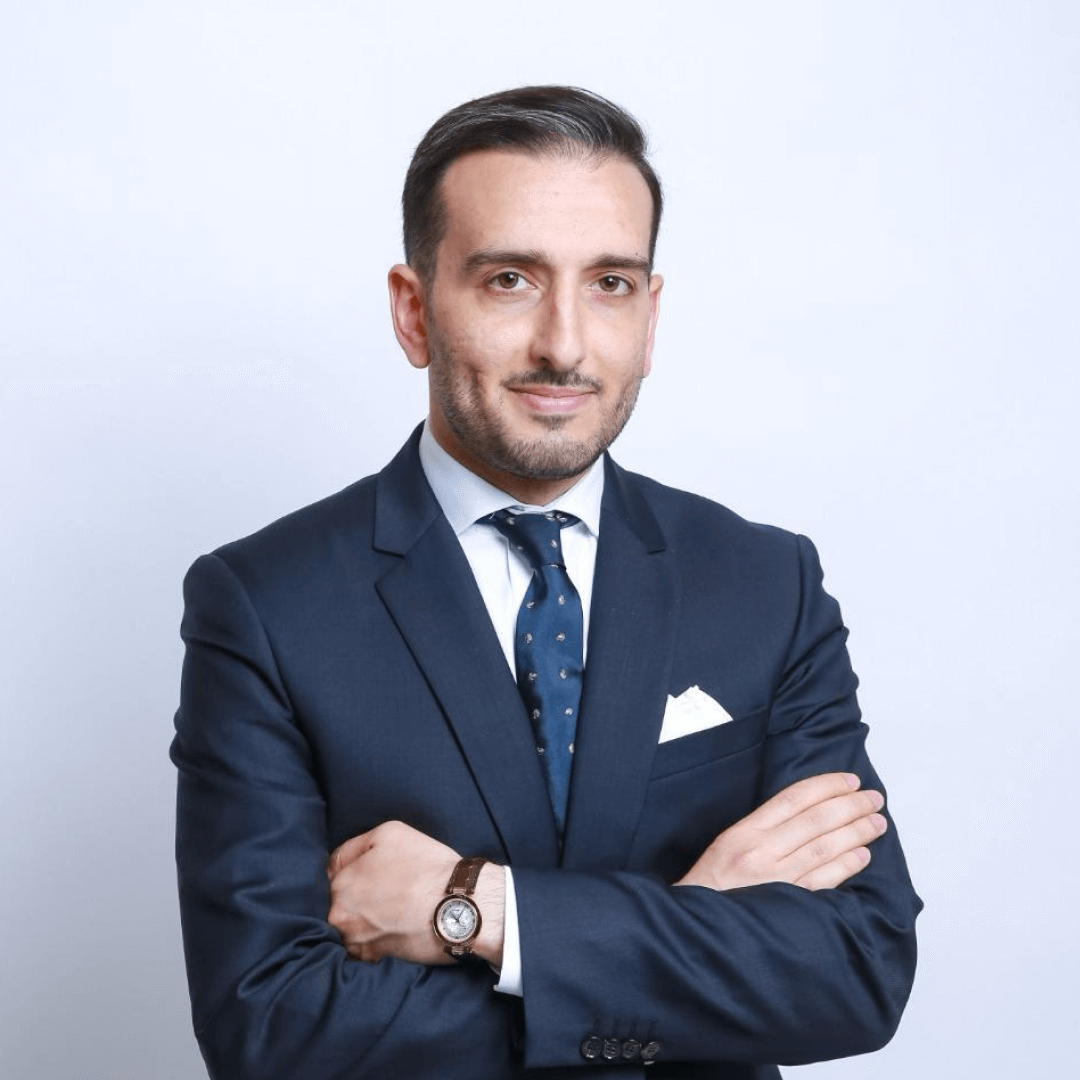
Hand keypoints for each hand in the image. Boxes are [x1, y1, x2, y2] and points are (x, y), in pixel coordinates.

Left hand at [327, 821, 504, 966]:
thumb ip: (354, 846)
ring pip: (351, 924)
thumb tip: (337, 864)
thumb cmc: (427, 866)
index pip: (334, 873)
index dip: (355, 868)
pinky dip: (376, 937)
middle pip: (340, 901)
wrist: (458, 906)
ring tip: (393, 909)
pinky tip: (396, 925)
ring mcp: (356, 942)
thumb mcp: (390, 834)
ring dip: (365, 919)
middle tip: (386, 890)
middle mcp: (341, 916)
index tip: (374, 871)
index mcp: (341, 884)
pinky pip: (365, 947)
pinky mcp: (374, 960)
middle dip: (357, 895)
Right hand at [675, 772, 886, 891]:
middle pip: (816, 820)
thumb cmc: (711, 887)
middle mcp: (760, 852)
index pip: (793, 798)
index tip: (850, 780)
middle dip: (850, 805)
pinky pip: (825, 880)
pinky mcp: (788, 906)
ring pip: (825, 847)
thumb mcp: (727, 845)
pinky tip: (862, 855)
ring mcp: (776, 880)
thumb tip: (808, 812)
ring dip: (857, 832)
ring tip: (877, 822)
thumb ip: (762, 829)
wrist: (696, 928)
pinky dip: (847, 865)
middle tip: (874, 798)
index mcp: (744, 832)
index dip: (826, 786)